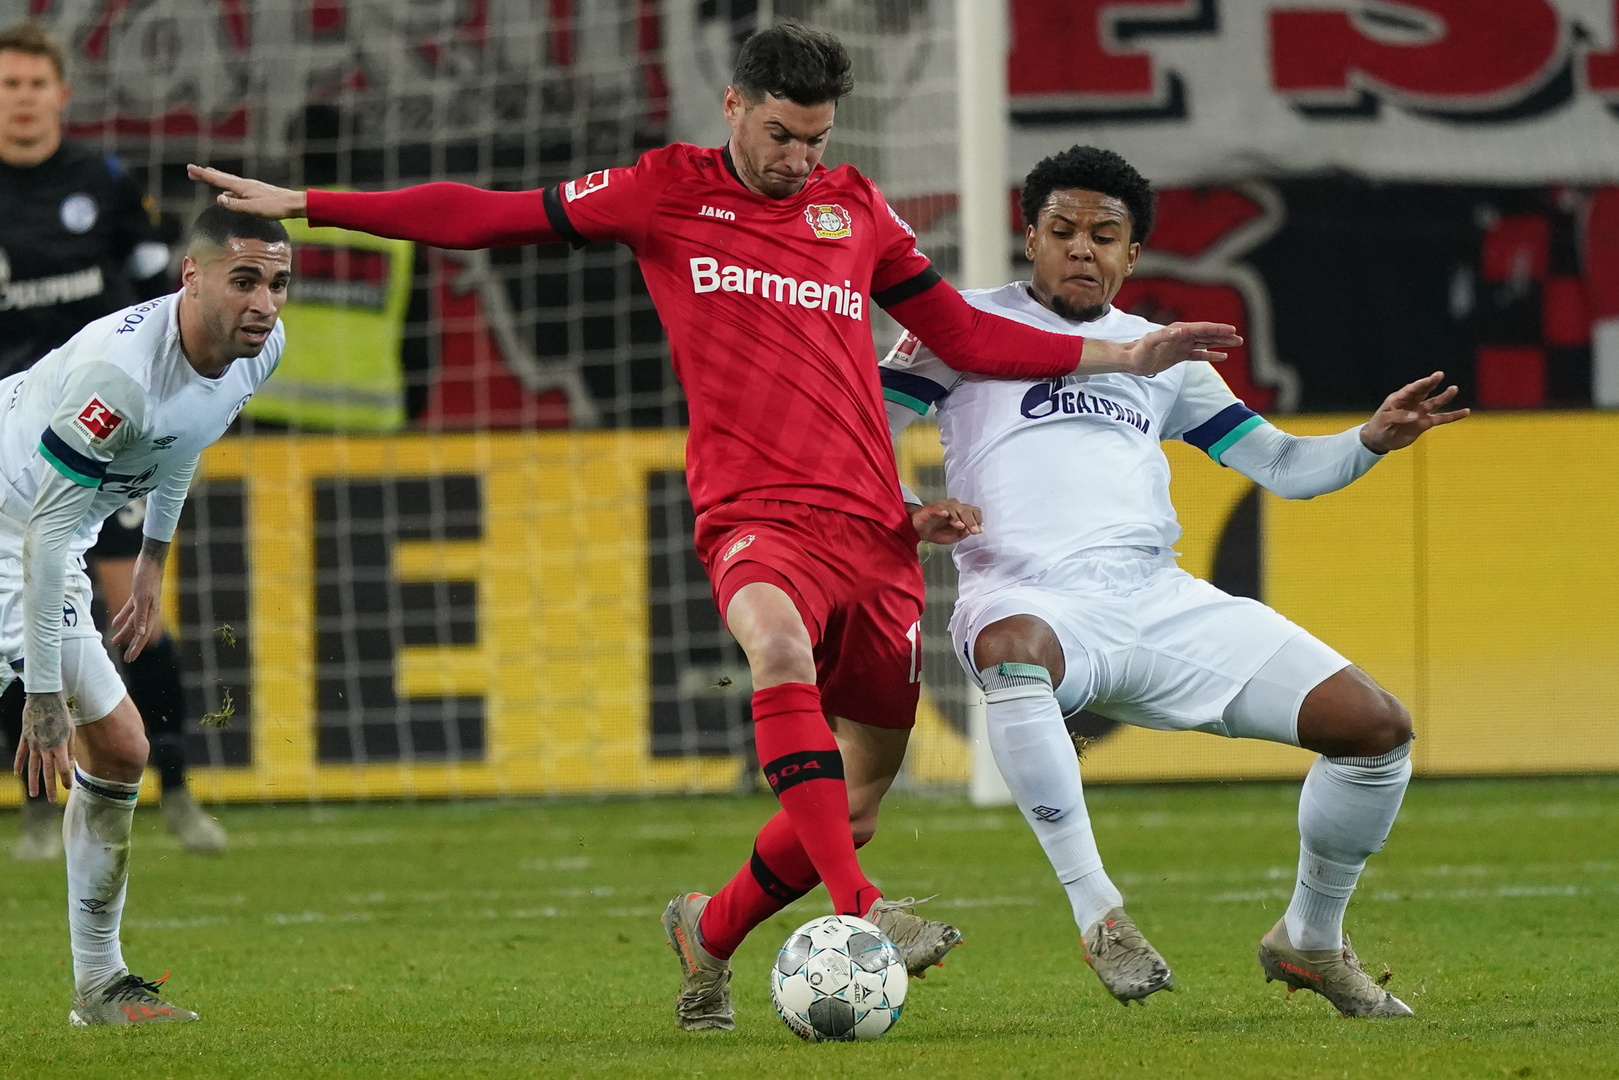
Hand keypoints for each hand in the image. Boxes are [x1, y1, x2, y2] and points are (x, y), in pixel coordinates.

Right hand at [15, 691, 73, 801]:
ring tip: (34, 795)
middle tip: (51, 801)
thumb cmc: (62, 715)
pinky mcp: (25, 738)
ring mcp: (33, 744)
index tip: (67, 788)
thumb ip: (70, 749)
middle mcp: (45, 748)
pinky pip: (21, 754)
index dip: (65, 780)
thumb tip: (69, 765)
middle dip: (50, 788)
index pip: (63, 768)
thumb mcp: (71, 731)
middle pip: (48, 772)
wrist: (45, 699)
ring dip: (34, 782)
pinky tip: (18, 775)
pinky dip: (19, 764)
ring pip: (32, 767)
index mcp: (60, 746)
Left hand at [109, 549, 165, 660]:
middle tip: (126, 659)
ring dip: (124, 633)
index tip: (130, 659)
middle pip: (139, 632)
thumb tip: (140, 634)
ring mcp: (143, 604)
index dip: (137, 647)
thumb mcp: (142, 597)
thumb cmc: (147, 578)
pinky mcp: (137, 596)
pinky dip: (122, 618)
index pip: (143, 635)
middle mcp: (148, 610)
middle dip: (132, 645)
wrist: (150, 561)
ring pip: (132, 622)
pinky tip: (114, 625)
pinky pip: (129, 611)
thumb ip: (140, 615)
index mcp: (151, 612)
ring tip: (115, 642)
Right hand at [186, 164, 307, 218]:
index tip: (190, 168)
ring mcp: (250, 187)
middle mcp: (244, 184)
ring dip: (216, 178)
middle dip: (206, 174)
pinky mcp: (256, 191)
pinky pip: (236, 187)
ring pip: (229, 181)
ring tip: (207, 174)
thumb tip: (218, 199)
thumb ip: (235, 205)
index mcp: (241, 187)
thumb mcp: (253, 209)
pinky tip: (228, 193)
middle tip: (192, 170)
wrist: (293, 203)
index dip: (203, 175)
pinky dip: (227, 186)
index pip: (217, 180)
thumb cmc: (274, 207)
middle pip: (221, 177)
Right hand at [910, 498, 982, 544]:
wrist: (920, 530)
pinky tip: (945, 515)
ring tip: (960, 526)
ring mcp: (942, 506)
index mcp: (961, 511)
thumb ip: (965, 532)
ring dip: (957, 517)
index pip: (973, 511)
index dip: (978, 519)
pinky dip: (941, 510)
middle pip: (965, 509)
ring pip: (952, 508)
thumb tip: (974, 530)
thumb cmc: (939, 531)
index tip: (979, 530)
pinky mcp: (930, 508)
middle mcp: (953, 506)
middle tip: (974, 531)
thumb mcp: (955, 536)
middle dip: (971, 521)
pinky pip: (937, 508)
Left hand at [1080, 322, 1242, 376]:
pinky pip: (1199, 355)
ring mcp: (1182, 346)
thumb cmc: (1139, 351)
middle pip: (1207, 334)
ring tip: (1236, 344)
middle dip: (1223, 336)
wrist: (1130, 360)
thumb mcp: (1150, 342)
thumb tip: (1180, 331)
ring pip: (1206, 343)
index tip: (1231, 330)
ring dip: (1221, 343)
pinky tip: (1222, 356)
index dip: (1217, 329)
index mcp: (1178, 331)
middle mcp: (1182, 336)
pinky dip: (1210, 355)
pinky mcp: (1179, 356)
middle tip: (1239, 338)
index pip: (1202, 329)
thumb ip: (1164, 336)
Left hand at [1360, 371, 1468, 453]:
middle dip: (1431, 383)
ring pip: (1435, 403)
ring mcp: (1419, 412)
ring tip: (1454, 388)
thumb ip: (1399, 417)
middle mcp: (1411, 403)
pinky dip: (1453, 416)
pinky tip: (1465, 412)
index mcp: (1398, 399)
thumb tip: (1416, 416)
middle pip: (1424, 391)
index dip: (1420, 384)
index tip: (1429, 379)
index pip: (1411, 389)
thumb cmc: (1379, 427)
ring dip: (1444, 396)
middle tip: (1439, 374)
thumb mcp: (1384, 421)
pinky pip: (1441, 419)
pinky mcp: (1425, 423)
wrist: (1380, 440)